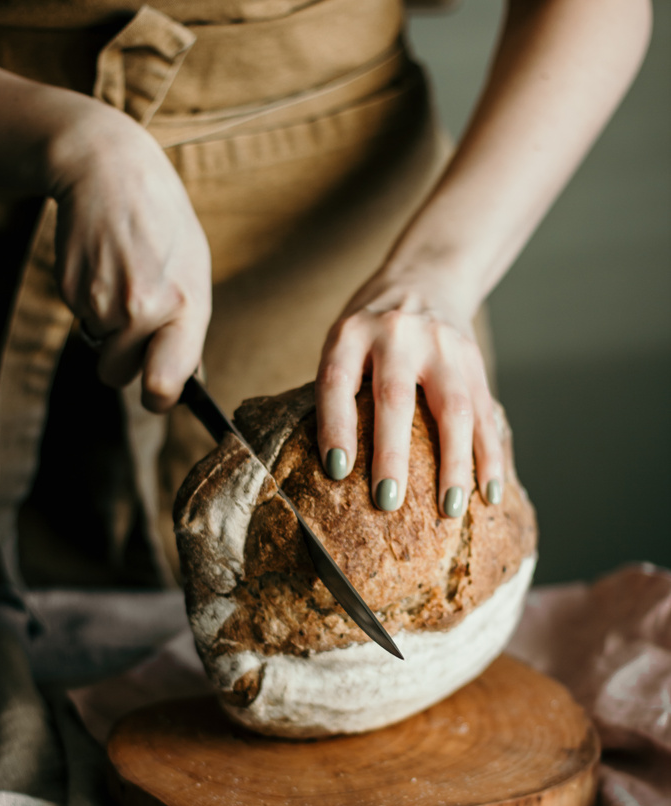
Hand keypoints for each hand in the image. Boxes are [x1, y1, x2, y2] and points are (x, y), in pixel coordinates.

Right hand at [49, 99, 210, 411]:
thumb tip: (180, 377)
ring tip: (124, 279)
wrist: (110, 172)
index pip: (164, 385)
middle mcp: (141, 310)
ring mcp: (101, 301)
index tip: (158, 394)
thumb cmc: (163, 225)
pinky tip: (104, 266)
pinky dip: (89, 302)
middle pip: (118, 376)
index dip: (159, 398)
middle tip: (135, 325)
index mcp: (184, 308)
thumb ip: (188, 326)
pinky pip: (80, 319)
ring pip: (98, 348)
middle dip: (124, 362)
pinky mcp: (70, 289)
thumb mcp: (193, 272)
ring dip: (107, 328)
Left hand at [315, 269, 503, 516]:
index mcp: (353, 332)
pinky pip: (484, 413)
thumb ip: (342, 388)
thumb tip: (338, 471)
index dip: (335, 426)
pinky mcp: (473, 360)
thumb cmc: (372, 327)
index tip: (336, 471)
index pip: (338, 380)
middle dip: (392, 454)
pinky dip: (489, 456)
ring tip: (449, 509)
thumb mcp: (344, 339)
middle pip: (395, 397)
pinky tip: (489, 493)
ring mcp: (442, 345)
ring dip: (454, 464)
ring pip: (453, 408)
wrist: (426, 276)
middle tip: (387, 501)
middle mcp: (397, 334)